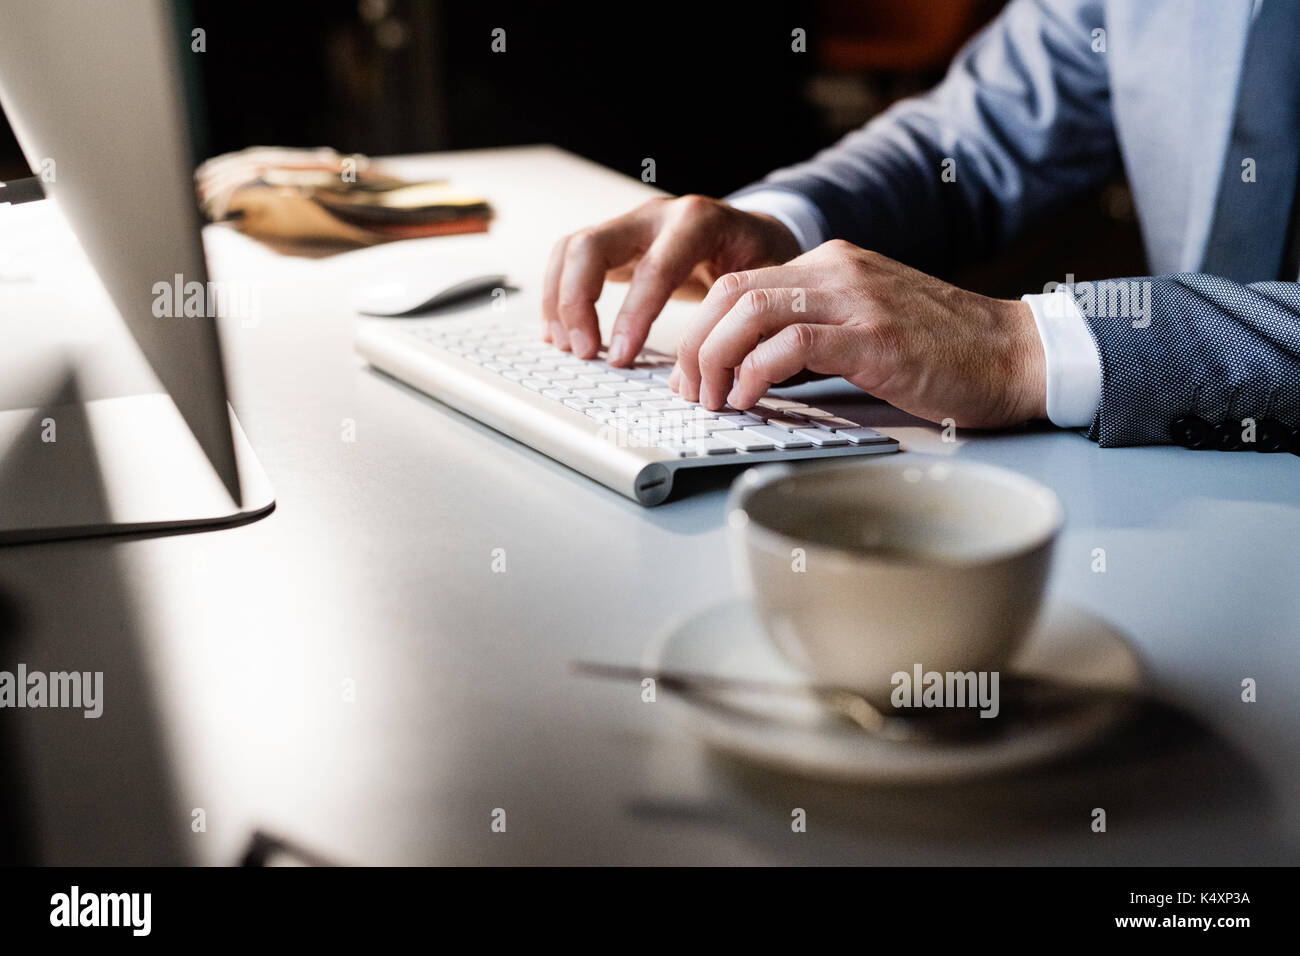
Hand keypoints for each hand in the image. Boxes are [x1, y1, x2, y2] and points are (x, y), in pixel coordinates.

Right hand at [542, 195, 802, 363]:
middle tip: (584, 352)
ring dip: (560, 300)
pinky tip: (560, 331)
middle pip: (592, 246)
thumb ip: (738, 320)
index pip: (652, 268)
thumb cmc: (761, 262)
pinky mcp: (615, 243)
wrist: (756, 236)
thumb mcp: (764, 285)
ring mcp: (630, 225)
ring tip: (566, 346)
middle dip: (578, 303)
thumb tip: (711, 371)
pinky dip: (558, 295)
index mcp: (698, 222)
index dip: (631, 316)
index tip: (620, 357)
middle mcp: (657, 216)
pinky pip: (570, 260)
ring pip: (571, 249)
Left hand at [670, 239, 1047, 427]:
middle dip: (694, 345)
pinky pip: (793, 343)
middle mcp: (837, 270)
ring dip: (716, 360)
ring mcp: (857, 299)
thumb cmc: (944, 353)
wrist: (1017, 354)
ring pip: (752, 311)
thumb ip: (810, 336)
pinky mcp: (875, 336)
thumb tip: (748, 370)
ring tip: (713, 400)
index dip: (700, 330)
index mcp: (830, 263)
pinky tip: (750, 399)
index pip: (738, 283)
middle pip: (731, 292)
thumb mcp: (863, 327)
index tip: (689, 375)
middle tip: (689, 391)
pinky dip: (757, 372)